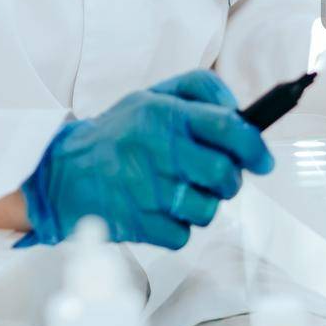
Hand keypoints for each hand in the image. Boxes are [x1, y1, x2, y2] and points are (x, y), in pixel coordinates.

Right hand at [19, 70, 274, 248]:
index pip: (228, 128)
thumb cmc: (122, 133)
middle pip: (224, 175)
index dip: (255, 147)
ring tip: (180, 191)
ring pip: (208, 209)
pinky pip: (183, 235)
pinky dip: (178, 227)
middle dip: (230, 181)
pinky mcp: (137, 224)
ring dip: (204, 205)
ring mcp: (146, 191)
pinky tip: (159, 209)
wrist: (62, 172)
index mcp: (165, 114)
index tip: (264, 161)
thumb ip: (202, 90)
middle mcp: (157, 150)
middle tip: (218, 178)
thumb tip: (238, 110)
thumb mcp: (154, 95)